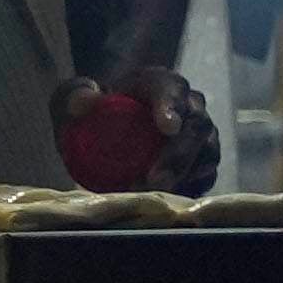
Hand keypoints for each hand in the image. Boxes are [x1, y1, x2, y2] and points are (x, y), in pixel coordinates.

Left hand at [55, 68, 217, 197]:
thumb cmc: (95, 109)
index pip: (172, 88)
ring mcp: (200, 134)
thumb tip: (84, 104)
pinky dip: (191, 188)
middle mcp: (188, 105)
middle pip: (197, 126)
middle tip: (154, 180)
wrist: (108, 126)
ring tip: (152, 193)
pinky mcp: (202, 160)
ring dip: (183, 176)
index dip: (172, 106)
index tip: (167, 127)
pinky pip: (207, 175)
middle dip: (178, 155)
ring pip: (207, 152)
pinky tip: (167, 199)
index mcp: (159, 83)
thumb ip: (75, 95)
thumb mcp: (75, 97)